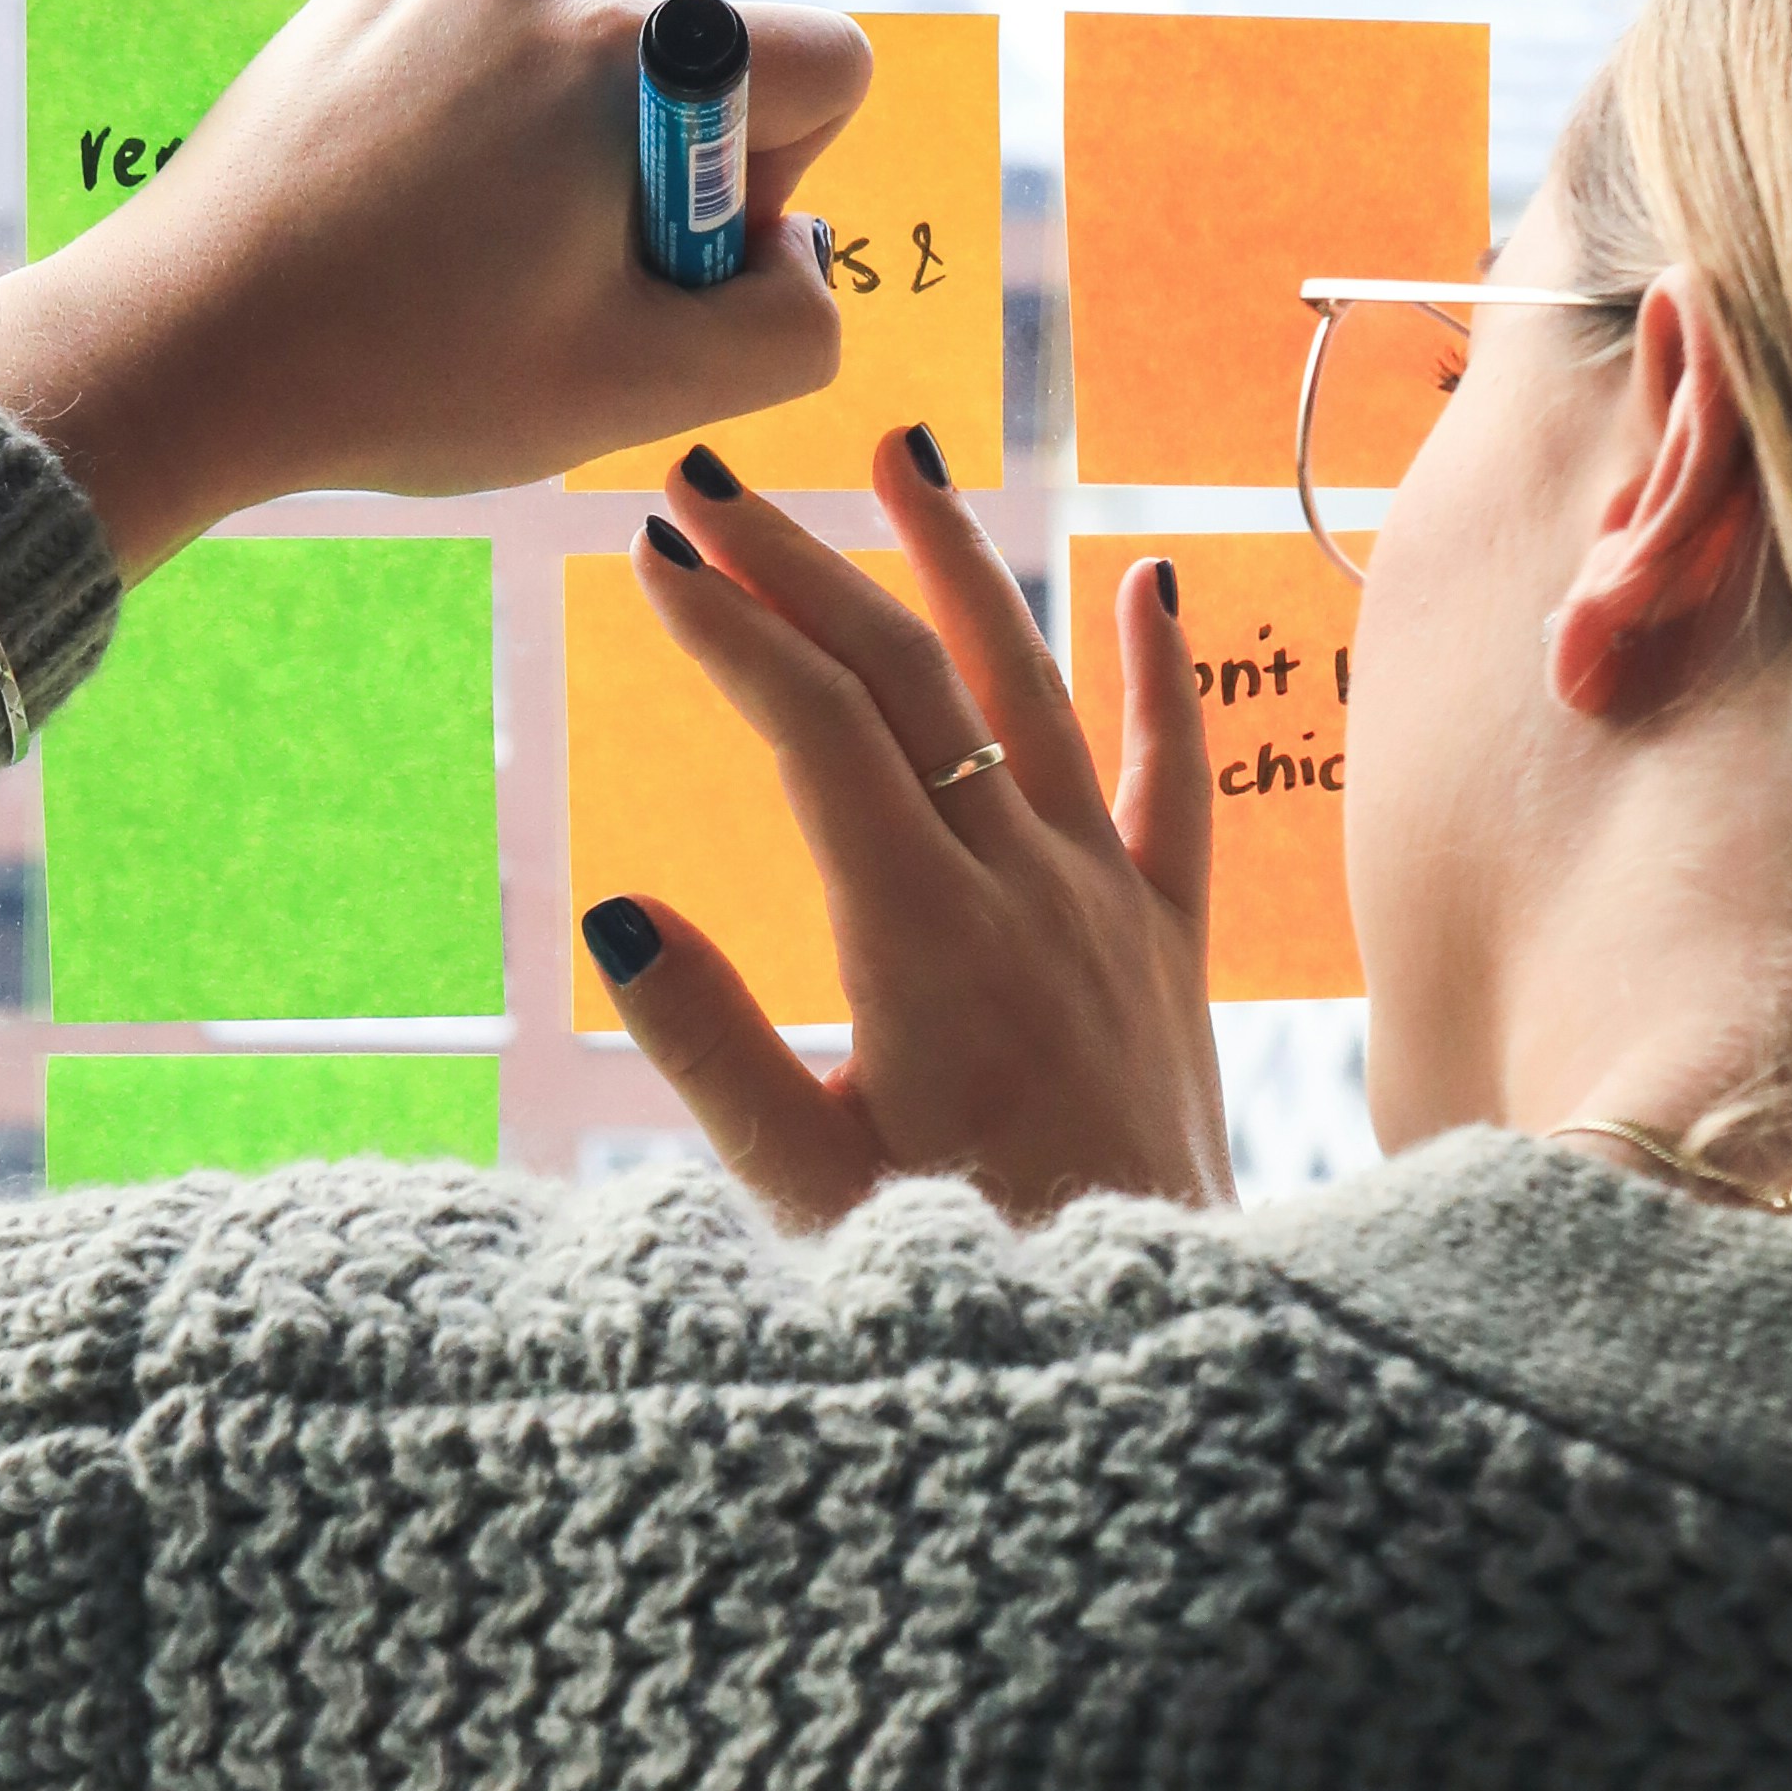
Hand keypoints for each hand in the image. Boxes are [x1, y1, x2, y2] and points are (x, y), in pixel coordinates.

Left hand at [0, 0, 874, 577]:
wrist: (183, 345)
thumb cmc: (410, 374)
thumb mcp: (640, 390)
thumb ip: (790, 323)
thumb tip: (798, 253)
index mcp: (629, 48)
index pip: (825, 65)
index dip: (783, 186)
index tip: (667, 259)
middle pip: (700, 67)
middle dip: (660, 175)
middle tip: (542, 281)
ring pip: (593, 57)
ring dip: (568, 148)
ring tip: (458, 251)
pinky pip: (495, 38)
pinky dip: (484, 118)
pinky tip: (406, 206)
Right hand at [588, 447, 1230, 1233]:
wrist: (1156, 1340)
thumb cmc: (968, 1278)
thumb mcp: (805, 1193)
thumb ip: (709, 1052)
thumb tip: (617, 914)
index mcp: (924, 939)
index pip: (820, 730)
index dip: (734, 632)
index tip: (654, 555)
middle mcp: (1027, 889)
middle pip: (908, 679)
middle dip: (801, 565)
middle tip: (706, 484)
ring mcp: (1109, 904)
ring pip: (1033, 691)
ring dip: (959, 561)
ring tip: (899, 450)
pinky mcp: (1169, 944)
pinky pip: (1174, 784)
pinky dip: (1161, 676)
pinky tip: (1146, 581)